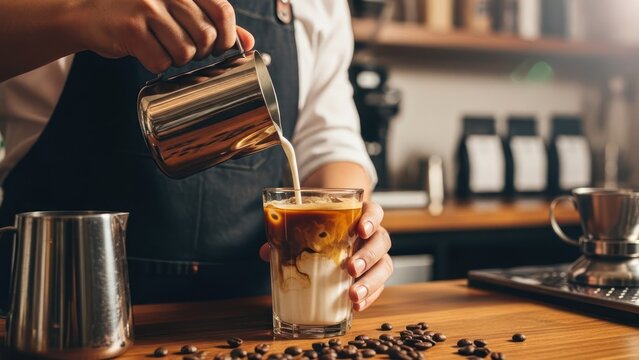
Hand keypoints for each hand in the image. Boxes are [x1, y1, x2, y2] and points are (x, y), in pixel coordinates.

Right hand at [77, 0, 254, 72]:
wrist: (86, 12)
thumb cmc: (138, 12)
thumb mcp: (177, 8)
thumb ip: (212, 20)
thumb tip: (249, 42)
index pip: (222, 11)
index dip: (227, 36)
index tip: (220, 48)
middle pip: (206, 37)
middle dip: (200, 52)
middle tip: (185, 50)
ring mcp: (148, 8)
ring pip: (186, 53)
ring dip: (178, 60)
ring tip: (164, 49)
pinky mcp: (131, 29)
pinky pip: (161, 62)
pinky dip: (157, 65)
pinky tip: (147, 53)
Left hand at [259, 202, 392, 311]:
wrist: (334, 232)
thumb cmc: (323, 228)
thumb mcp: (309, 226)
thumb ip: (289, 235)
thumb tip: (265, 252)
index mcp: (360, 216)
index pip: (374, 211)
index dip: (371, 219)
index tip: (360, 229)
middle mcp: (373, 235)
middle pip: (381, 242)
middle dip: (368, 256)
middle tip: (350, 268)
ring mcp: (376, 256)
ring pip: (384, 266)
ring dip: (371, 281)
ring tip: (353, 294)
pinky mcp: (374, 275)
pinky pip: (379, 287)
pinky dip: (369, 297)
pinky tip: (356, 306)